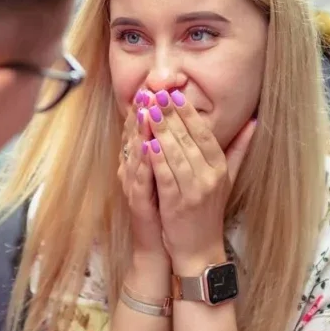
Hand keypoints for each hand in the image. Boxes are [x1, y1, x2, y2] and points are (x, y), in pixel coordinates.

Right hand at [120, 97, 168, 262]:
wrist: (173, 245)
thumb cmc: (176, 207)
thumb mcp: (179, 174)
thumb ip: (184, 149)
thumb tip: (195, 122)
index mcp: (146, 161)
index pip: (143, 128)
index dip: (147, 106)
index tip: (155, 84)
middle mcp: (137, 170)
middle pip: (135, 135)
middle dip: (142, 111)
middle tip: (146, 88)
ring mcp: (135, 186)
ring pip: (134, 154)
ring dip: (138, 131)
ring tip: (143, 108)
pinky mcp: (138, 202)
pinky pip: (140, 180)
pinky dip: (144, 163)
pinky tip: (148, 146)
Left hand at [142, 95, 256, 273]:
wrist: (199, 251)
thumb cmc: (209, 211)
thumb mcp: (227, 178)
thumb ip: (238, 148)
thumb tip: (254, 120)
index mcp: (220, 167)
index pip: (205, 133)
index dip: (189, 112)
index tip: (176, 92)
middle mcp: (209, 177)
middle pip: (188, 139)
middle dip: (171, 114)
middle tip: (156, 93)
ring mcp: (193, 191)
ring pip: (176, 154)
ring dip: (161, 131)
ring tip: (148, 110)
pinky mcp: (176, 205)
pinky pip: (165, 176)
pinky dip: (156, 159)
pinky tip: (147, 142)